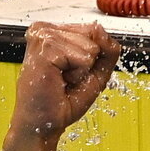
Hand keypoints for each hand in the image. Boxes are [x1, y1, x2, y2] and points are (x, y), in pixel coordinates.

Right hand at [12, 21, 121, 139]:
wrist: (44, 122)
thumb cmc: (63, 100)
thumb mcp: (96, 72)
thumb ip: (106, 49)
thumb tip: (100, 28)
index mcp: (53, 31)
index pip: (94, 30)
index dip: (92, 58)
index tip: (71, 72)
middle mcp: (44, 29)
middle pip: (94, 35)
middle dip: (87, 64)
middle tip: (65, 78)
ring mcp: (43, 36)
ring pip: (90, 47)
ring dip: (81, 71)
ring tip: (61, 80)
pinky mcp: (45, 48)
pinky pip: (83, 58)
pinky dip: (77, 75)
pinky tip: (58, 80)